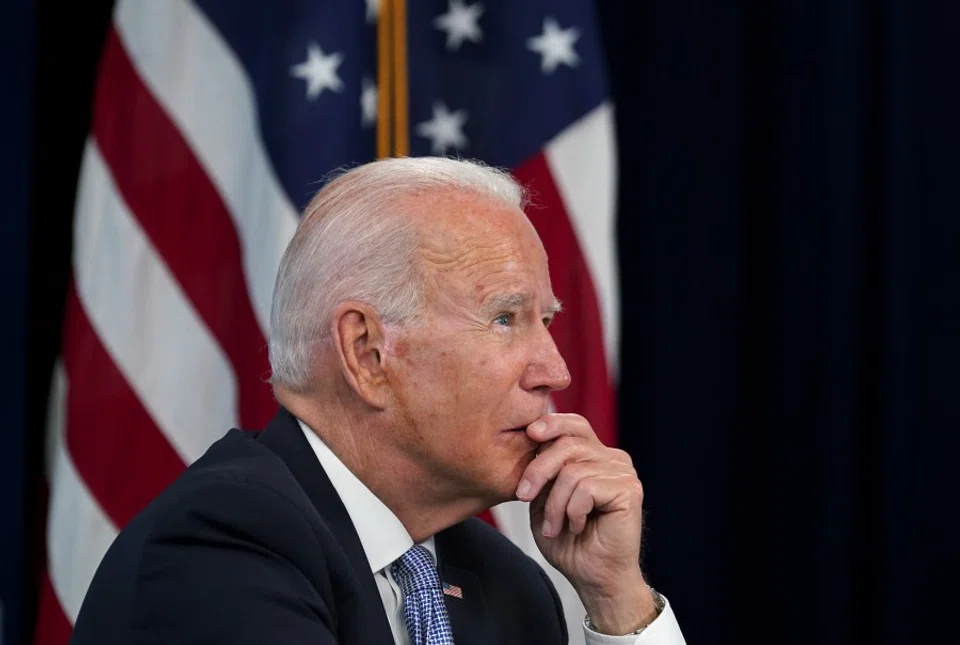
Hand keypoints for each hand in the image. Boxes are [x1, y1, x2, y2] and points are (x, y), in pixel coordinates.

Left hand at [515, 413, 658, 633]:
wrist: (593, 578)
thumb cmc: (570, 543)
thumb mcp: (544, 500)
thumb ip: (542, 471)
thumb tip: (532, 438)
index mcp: (594, 456)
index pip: (574, 425)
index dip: (551, 423)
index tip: (529, 433)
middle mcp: (612, 459)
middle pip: (568, 443)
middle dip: (539, 469)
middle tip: (524, 496)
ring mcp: (623, 473)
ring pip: (573, 470)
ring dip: (555, 504)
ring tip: (556, 526)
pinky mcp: (630, 490)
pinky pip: (586, 488)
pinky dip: (573, 511)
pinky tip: (577, 526)